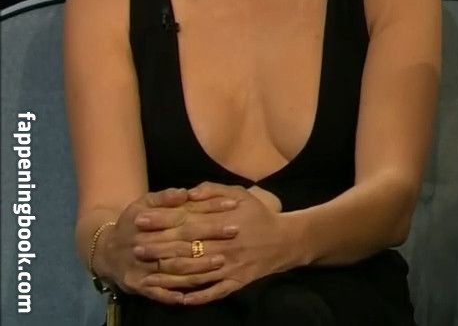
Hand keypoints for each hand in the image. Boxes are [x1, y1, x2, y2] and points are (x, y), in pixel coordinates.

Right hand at [97, 188, 230, 304]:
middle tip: (234, 233)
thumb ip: (164, 197)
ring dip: (198, 267)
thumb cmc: (133, 222)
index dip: (209, 212)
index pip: (184, 217)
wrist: (105, 250)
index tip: (232, 208)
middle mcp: (145, 245)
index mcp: (148, 222)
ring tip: (221, 261)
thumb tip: (184, 192)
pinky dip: (171, 295)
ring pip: (173, 270)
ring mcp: (141, 268)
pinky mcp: (137, 285)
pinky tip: (188, 296)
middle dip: (209, 239)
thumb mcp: (143, 203)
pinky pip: (156, 292)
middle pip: (181, 244)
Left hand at [136, 182, 297, 304]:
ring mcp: (229, 266)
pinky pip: (214, 292)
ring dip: (169, 277)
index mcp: (221, 223)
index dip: (160, 221)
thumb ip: (213, 192)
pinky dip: (197, 297)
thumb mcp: (240, 194)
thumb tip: (187, 193)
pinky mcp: (237, 282)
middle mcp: (222, 246)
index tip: (139, 221)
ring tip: (148, 277)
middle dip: (158, 249)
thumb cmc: (260, 215)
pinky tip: (180, 299)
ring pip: (194, 274)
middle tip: (136, 249)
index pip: (184, 222)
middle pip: (184, 249)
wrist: (287, 239)